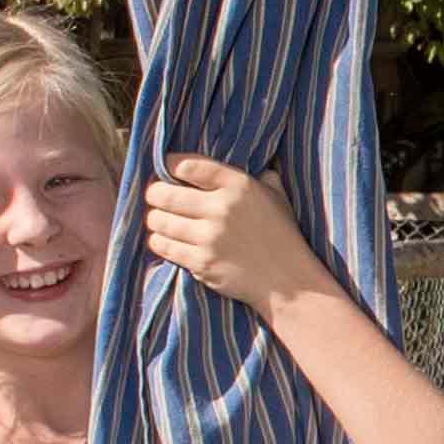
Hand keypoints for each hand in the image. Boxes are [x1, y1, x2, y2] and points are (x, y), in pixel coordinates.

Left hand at [127, 154, 328, 314]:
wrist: (289, 282)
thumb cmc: (282, 237)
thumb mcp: (277, 197)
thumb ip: (262, 176)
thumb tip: (254, 161)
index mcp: (239, 185)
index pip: (188, 166)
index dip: (169, 163)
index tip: (165, 167)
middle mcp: (221, 208)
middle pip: (165, 193)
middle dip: (154, 193)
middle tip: (155, 195)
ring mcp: (209, 237)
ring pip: (160, 221)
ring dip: (155, 219)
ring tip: (158, 218)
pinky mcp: (201, 262)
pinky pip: (164, 246)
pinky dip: (159, 241)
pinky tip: (163, 239)